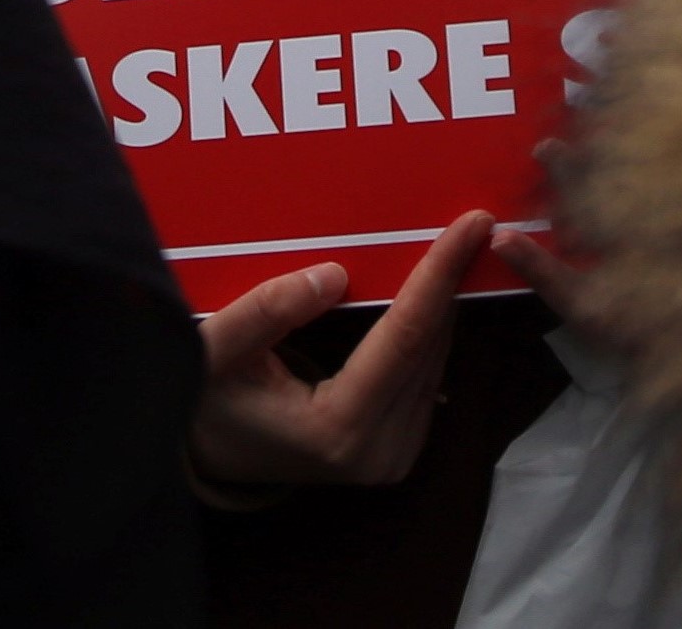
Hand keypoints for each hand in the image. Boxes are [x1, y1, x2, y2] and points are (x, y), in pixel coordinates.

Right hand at [188, 211, 489, 497]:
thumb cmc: (208, 399)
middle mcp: (379, 452)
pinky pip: (427, 377)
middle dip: (451, 281)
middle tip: (473, 222)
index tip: (470, 226)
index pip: (402, 340)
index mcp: (337, 429)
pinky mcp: (399, 450)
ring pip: (435, 362)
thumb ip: (267, 310)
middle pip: (428, 350)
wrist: (212, 456)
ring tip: (460, 245)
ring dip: (446, 303)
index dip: (437, 277)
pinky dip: (430, 330)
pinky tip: (433, 291)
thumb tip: (334, 273)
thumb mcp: (216, 349)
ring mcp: (393, 458)